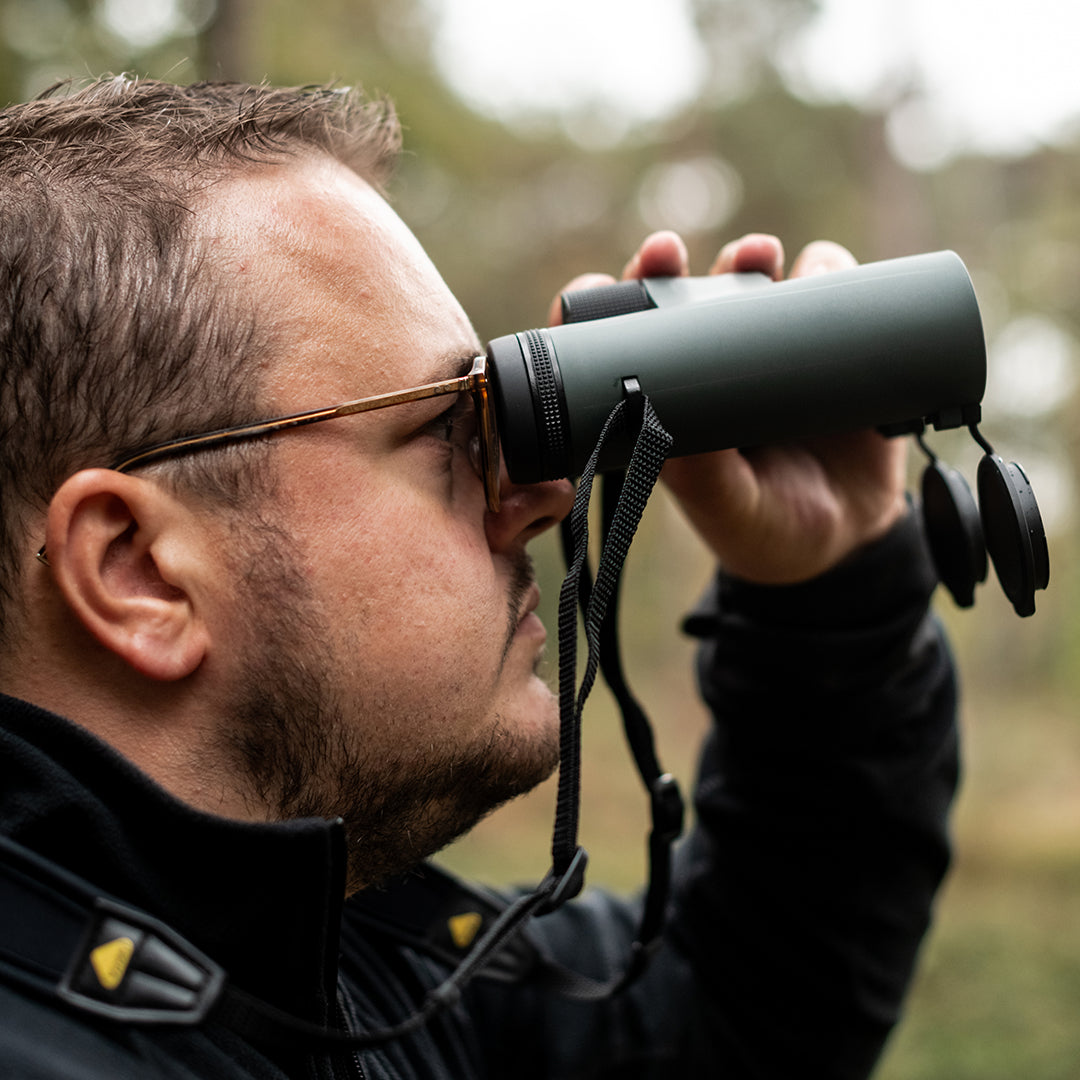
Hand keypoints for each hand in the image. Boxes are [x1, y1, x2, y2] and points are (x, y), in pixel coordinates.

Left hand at [549, 231, 908, 583]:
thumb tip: (667, 423)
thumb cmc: (767, 529)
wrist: (849, 538)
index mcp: (668, 399)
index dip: (602, 307)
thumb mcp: (730, 510)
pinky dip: (826, 271)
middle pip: (679, 293)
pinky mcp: (833, 341)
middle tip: (664, 254)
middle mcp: (713, 364)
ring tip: (755, 258)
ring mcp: (772, 347)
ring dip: (747, 256)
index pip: (622, 340)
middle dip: (666, 264)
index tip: (592, 289)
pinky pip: (831, 288)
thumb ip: (703, 477)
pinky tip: (822, 276)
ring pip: (752, 278)